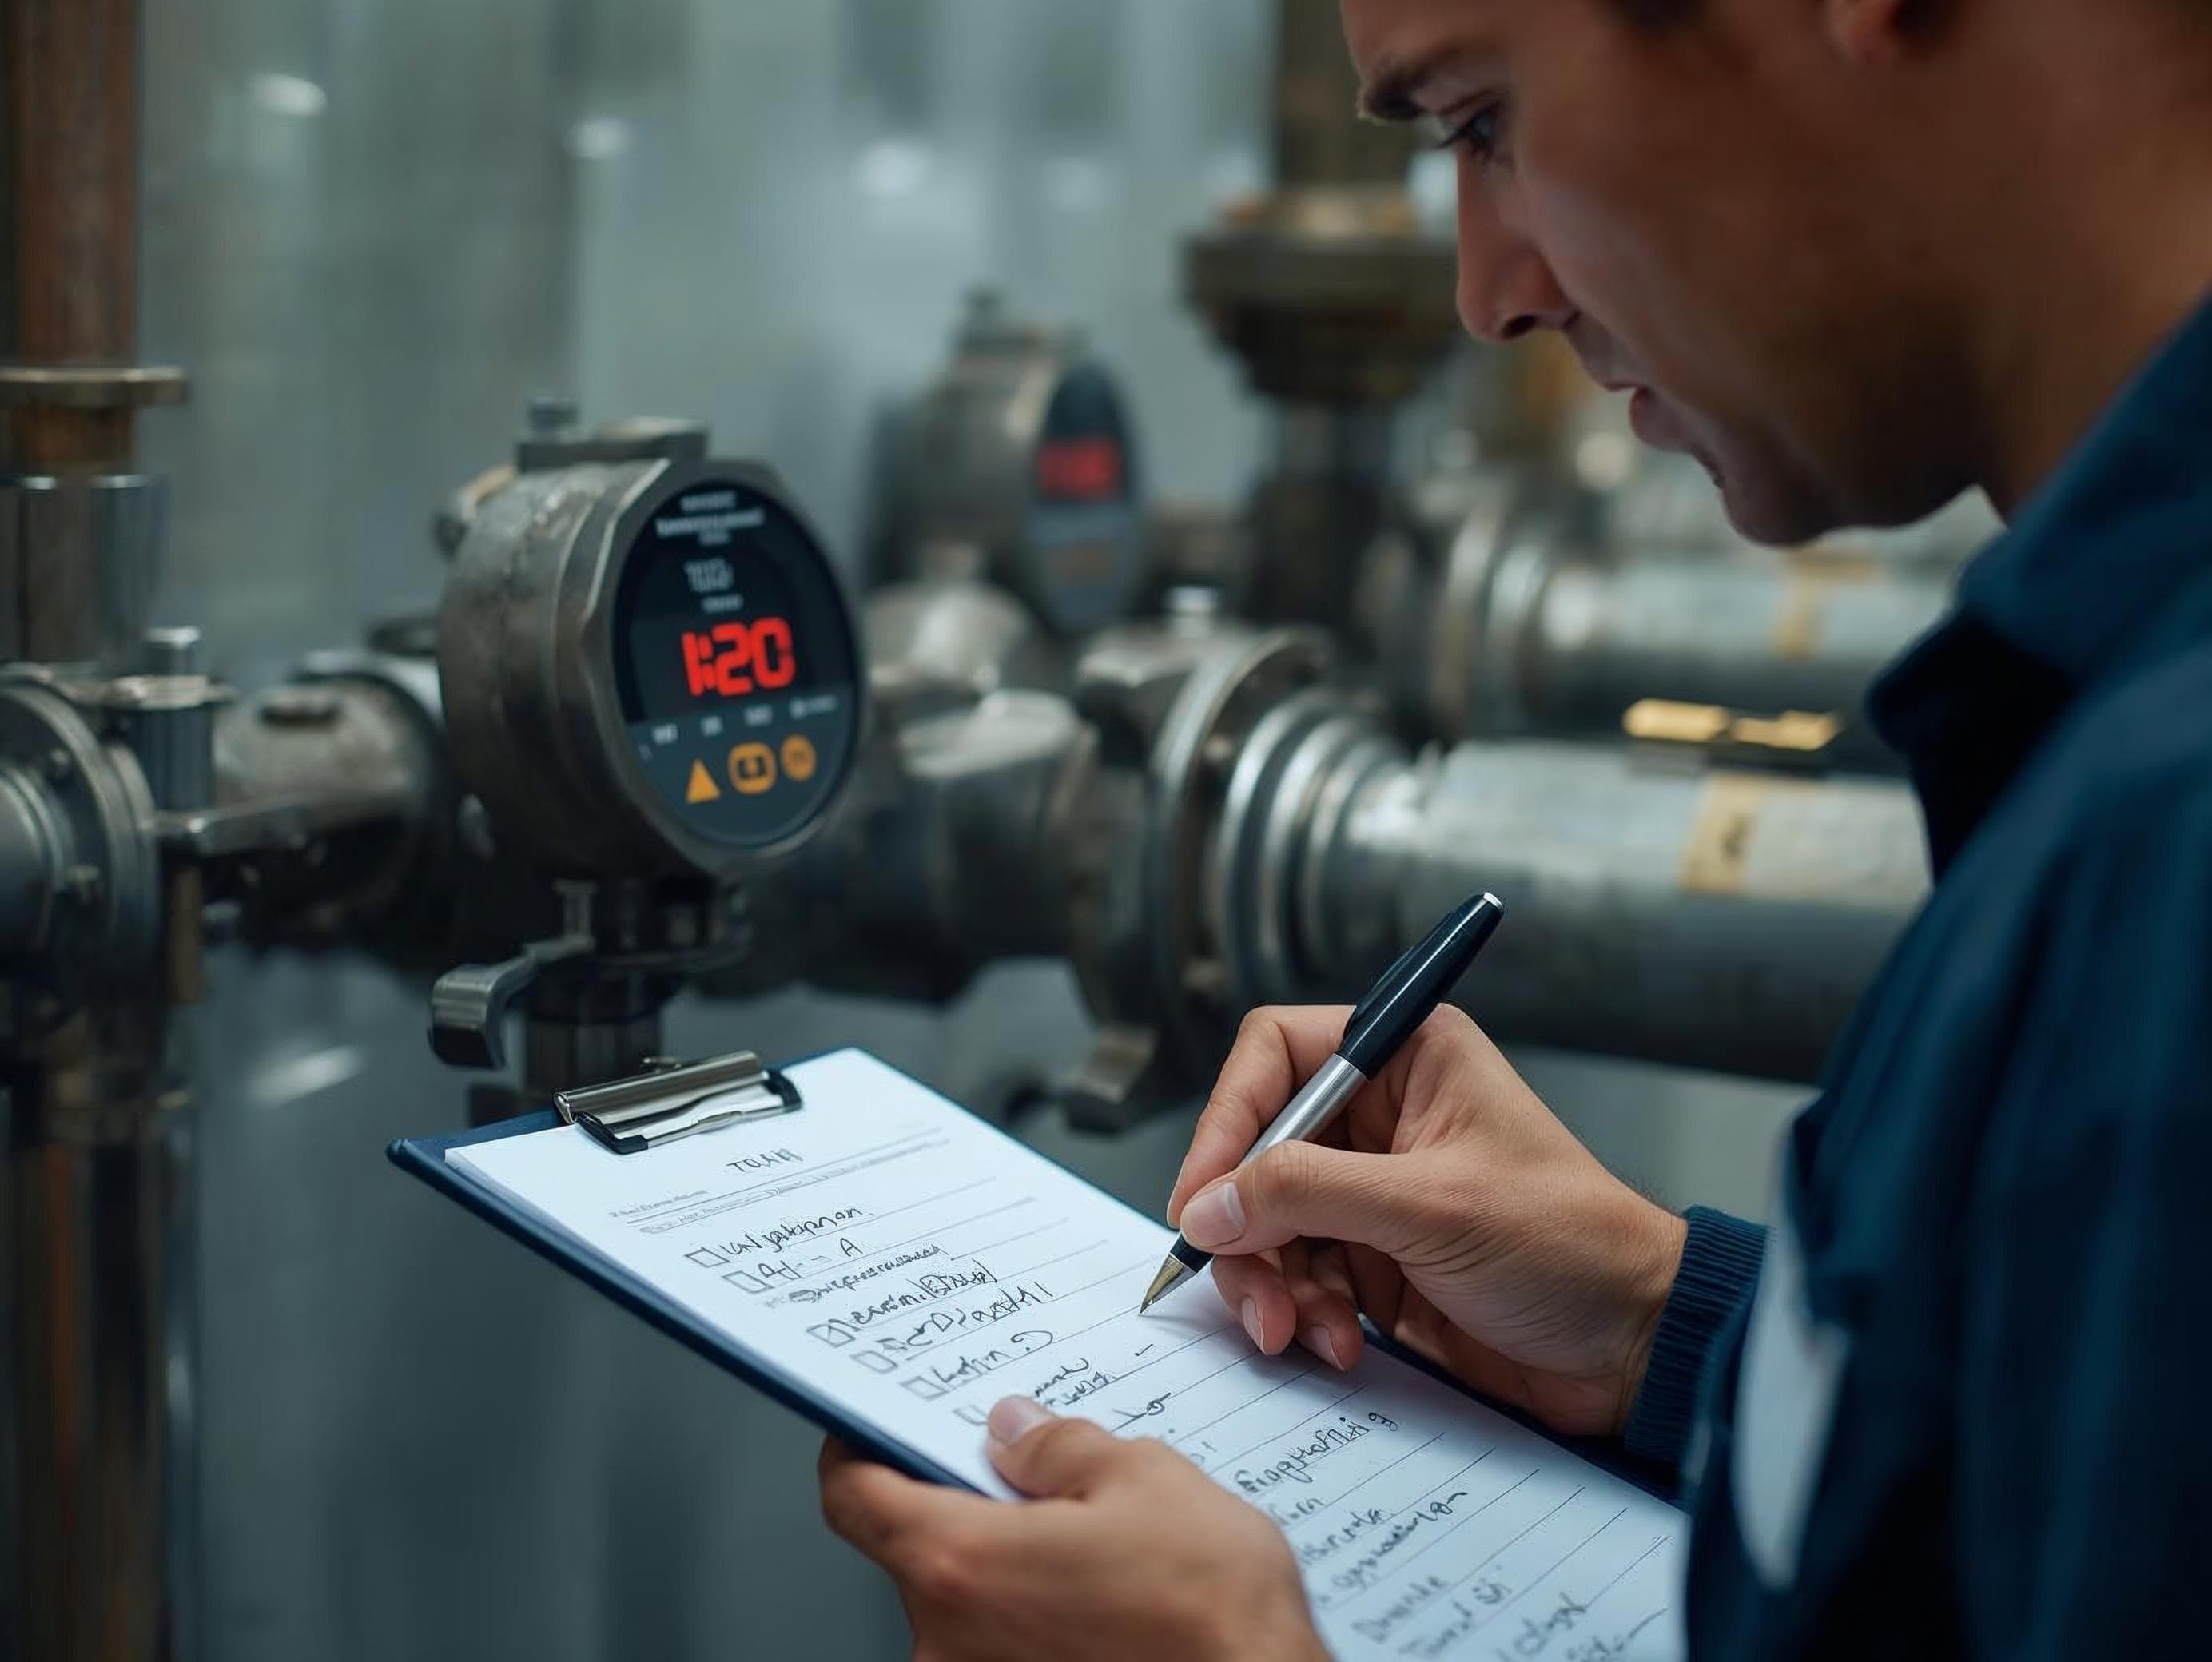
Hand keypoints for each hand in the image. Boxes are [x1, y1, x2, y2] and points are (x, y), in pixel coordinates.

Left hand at [818, 1398, 1327, 1661]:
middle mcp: (948, 1643)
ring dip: (1012, 1567)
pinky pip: (1006, 1649)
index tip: (868, 1427)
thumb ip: (1058, 1448)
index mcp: (960, 1564)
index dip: (855, 1451)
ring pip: (970, 1604)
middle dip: (969, 1506)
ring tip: (1095, 1542)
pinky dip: (1037, 1617)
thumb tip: (1012, 1430)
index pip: (853, 1498)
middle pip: (919, 1550)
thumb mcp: (1143, 1480)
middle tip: (1031, 1474)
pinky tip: (1104, 1599)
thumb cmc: (1211, 1613)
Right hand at [1168, 1005, 1685, 1438]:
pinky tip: (1341, 1343)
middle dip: (1246, 1226)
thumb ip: (1308, 1195)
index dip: (1227, 1120)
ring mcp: (1374, 1191)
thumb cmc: (1569, 1245)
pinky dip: (1303, 1313)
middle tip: (1251, 1292)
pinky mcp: (1375, 1260)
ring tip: (1302, 1331)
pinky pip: (1298, 1277)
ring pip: (1267, 1222)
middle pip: (1257, 1150)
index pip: (1273, 1054)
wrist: (1634, 1347)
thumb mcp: (1430, 1206)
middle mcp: (1382, 1116)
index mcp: (1406, 1058)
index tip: (1202, 1195)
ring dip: (1272, 1283)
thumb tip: (1209, 1204)